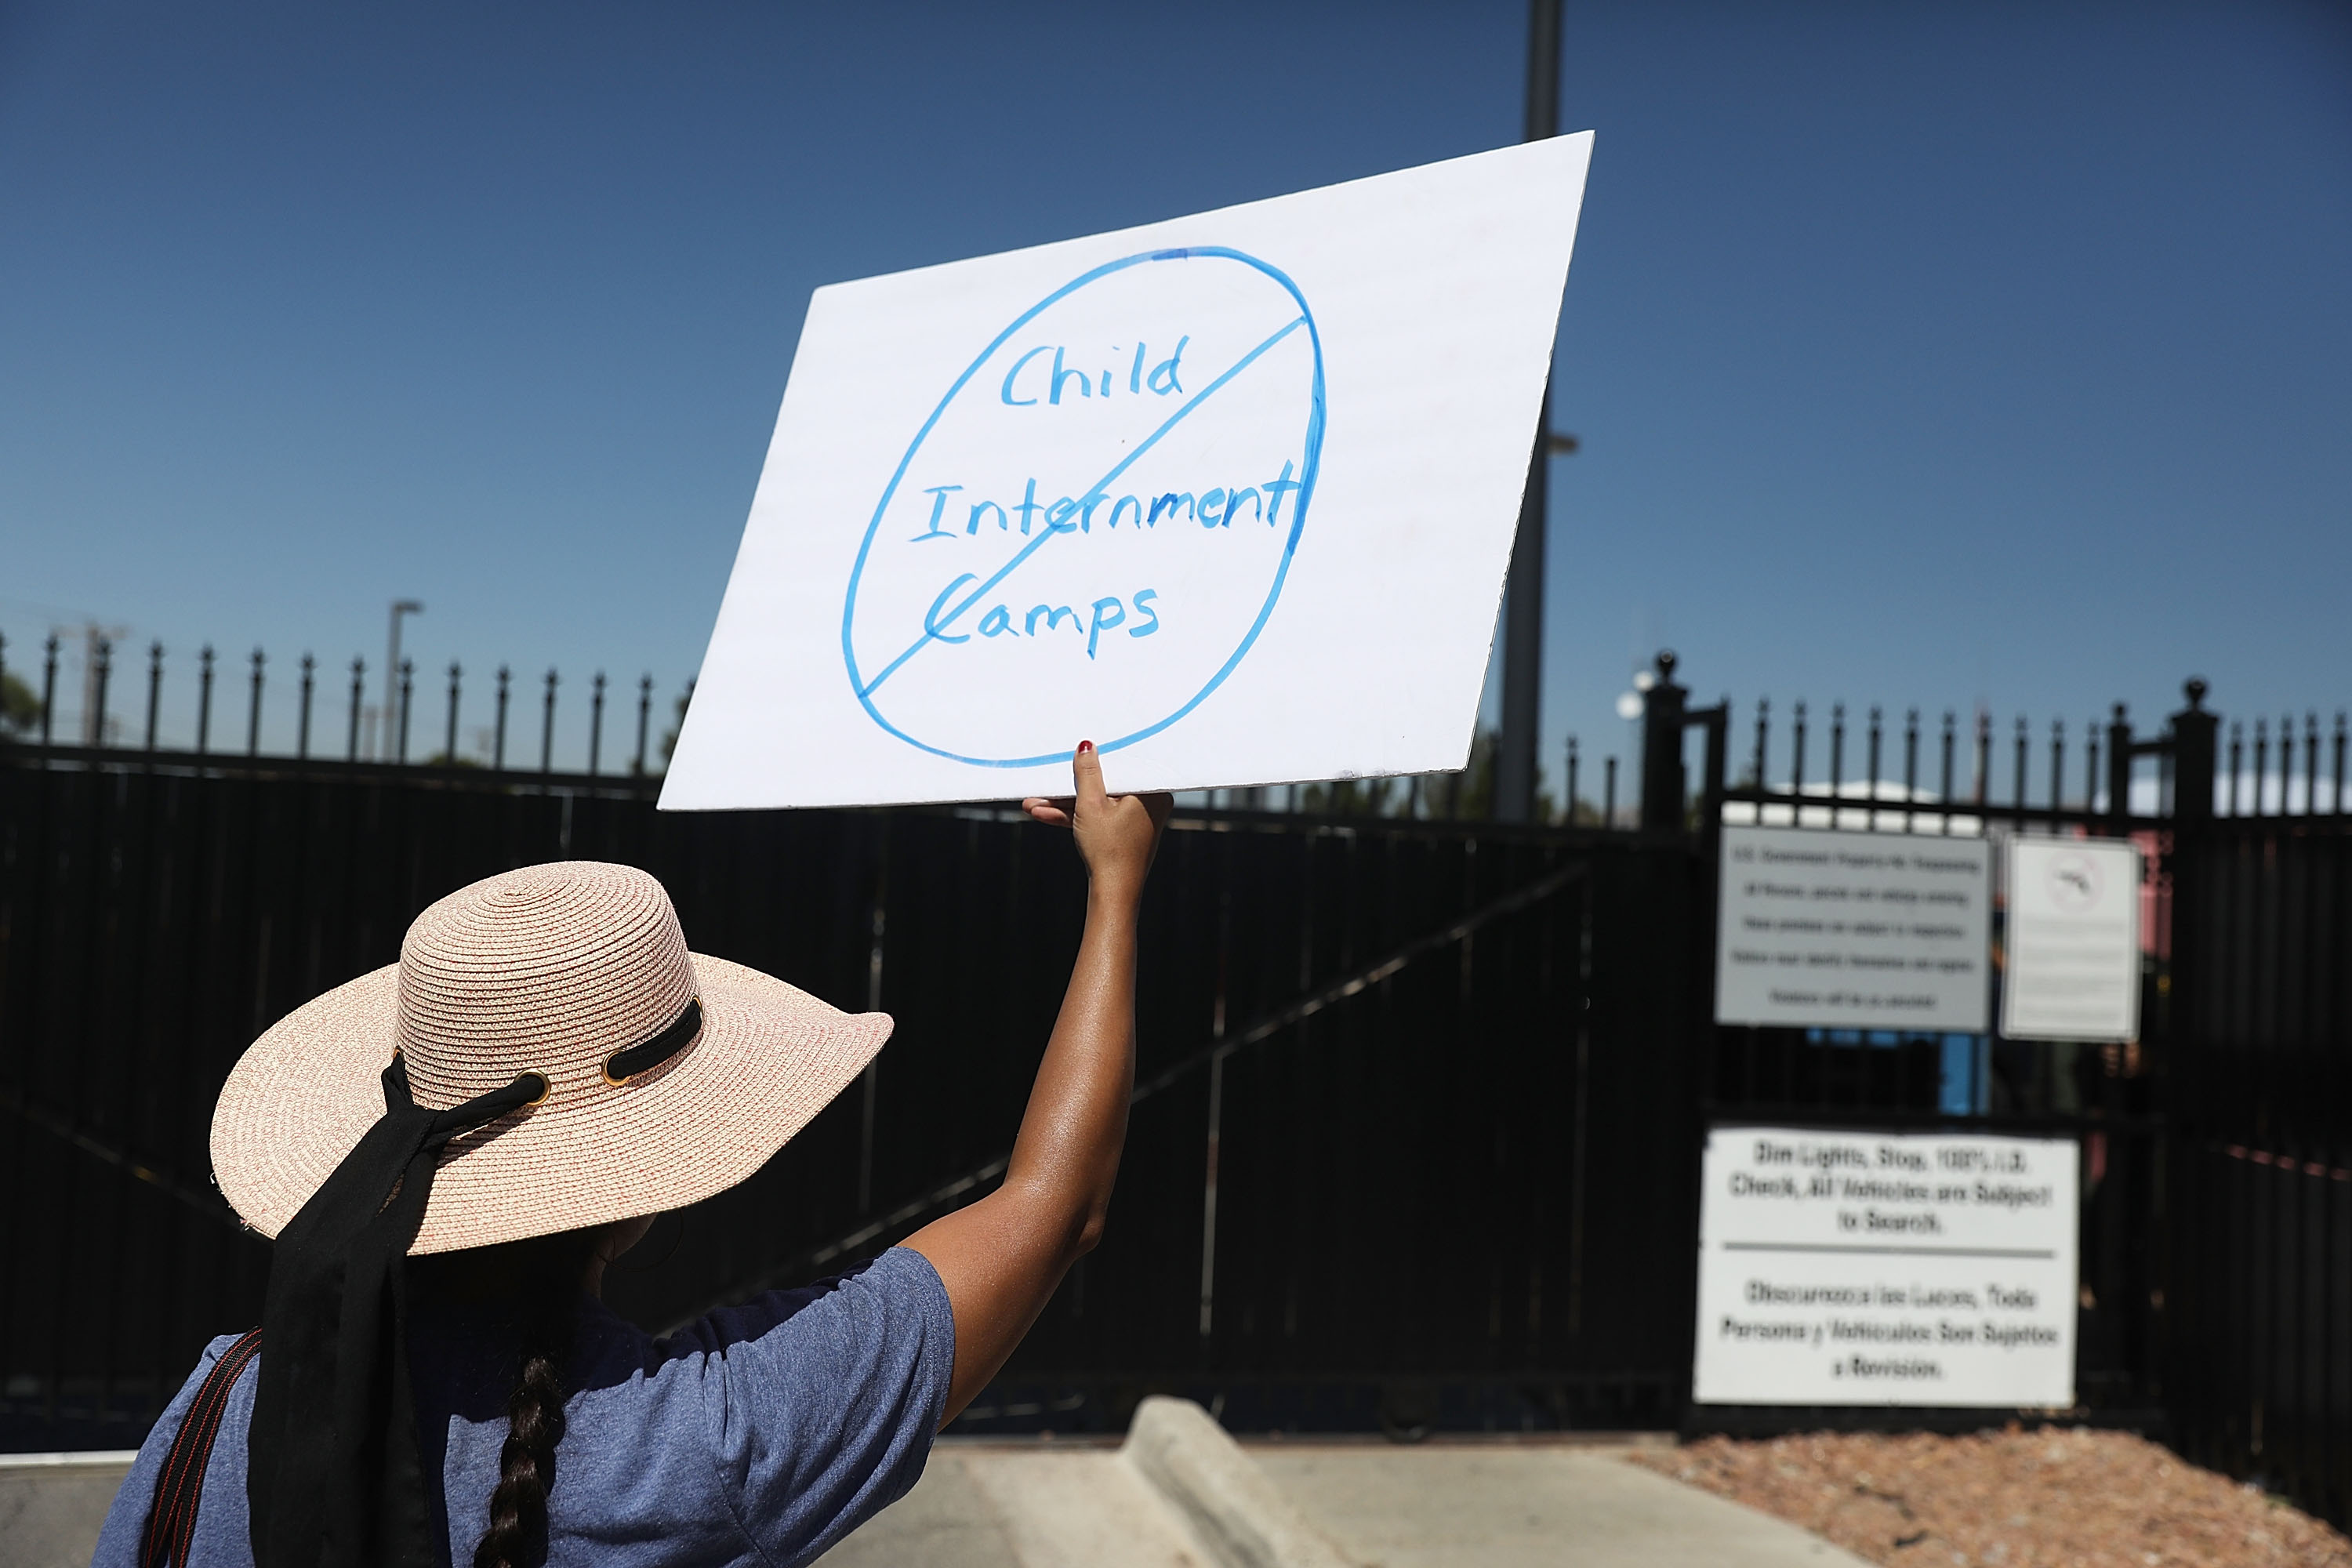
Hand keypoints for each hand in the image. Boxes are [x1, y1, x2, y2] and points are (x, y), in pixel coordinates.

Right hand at [1021, 741, 1171, 901]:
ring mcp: (1136, 820)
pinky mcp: (1124, 833)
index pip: (1123, 765)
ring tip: (1033, 803)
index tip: (1077, 752)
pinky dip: (1076, 817)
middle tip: (1048, 781)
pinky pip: (1100, 818)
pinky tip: (1045, 814)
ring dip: (1066, 804)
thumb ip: (1087, 773)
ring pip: (1099, 803)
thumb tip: (1086, 746)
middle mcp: (1150, 803)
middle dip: (1072, 787)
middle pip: (1107, 785)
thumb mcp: (1091, 805)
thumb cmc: (1108, 850)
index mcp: (1152, 792)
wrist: (1113, 893)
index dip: (1098, 758)